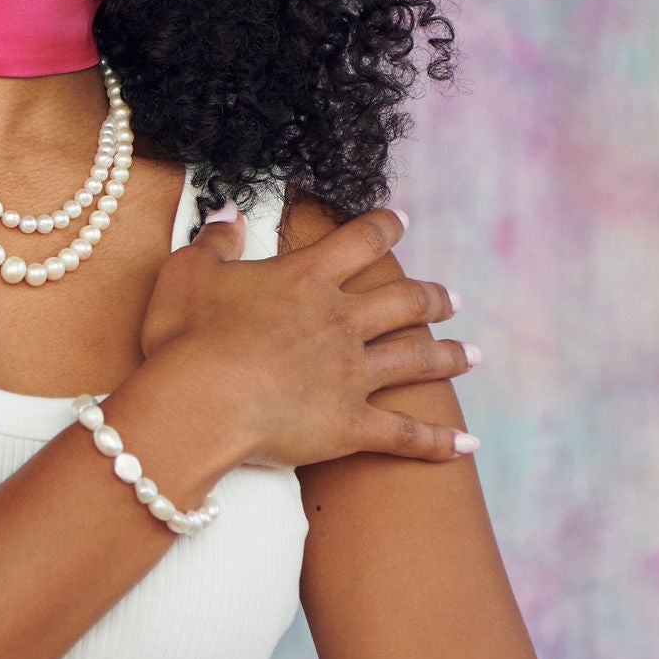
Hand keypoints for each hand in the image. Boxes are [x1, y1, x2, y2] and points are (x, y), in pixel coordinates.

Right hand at [136, 203, 477, 469]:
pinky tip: (467, 446)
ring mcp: (352, 374)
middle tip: (453, 299)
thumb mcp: (189, 272)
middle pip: (406, 301)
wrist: (198, 401)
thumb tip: (230, 211)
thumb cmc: (186, 337)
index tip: (401, 220)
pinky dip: (439, 442)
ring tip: (472, 354)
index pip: (361, 241)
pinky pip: (406, 435)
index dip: (385, 227)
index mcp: (308, 278)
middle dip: (433, 297)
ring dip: (450, 355)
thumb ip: (216, 239)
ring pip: (417, 359)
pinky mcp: (351, 425)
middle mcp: (342, 320)